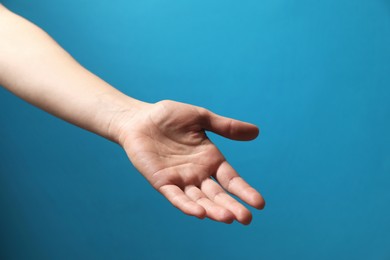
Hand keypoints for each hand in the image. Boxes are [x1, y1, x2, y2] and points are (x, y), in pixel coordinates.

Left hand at [116, 100, 264, 224]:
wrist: (140, 118)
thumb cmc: (169, 117)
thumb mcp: (201, 118)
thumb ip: (226, 127)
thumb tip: (257, 132)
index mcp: (210, 160)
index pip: (231, 180)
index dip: (244, 191)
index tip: (259, 204)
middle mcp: (198, 173)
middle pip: (218, 194)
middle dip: (232, 207)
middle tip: (246, 219)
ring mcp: (180, 179)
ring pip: (199, 199)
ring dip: (212, 210)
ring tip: (228, 218)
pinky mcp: (162, 181)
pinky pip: (175, 196)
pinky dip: (186, 205)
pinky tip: (199, 213)